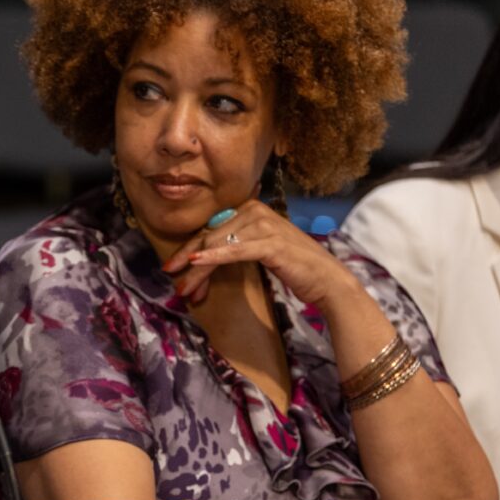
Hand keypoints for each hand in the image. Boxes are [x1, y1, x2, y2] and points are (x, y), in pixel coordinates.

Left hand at [162, 199, 357, 307]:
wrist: (327, 279)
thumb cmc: (292, 266)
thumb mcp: (257, 249)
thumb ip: (232, 245)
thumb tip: (200, 256)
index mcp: (249, 208)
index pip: (209, 229)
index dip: (189, 251)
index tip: (172, 269)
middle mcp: (254, 210)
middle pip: (209, 237)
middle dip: (189, 264)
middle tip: (176, 287)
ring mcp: (263, 224)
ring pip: (217, 247)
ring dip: (198, 272)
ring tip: (185, 291)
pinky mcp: (270, 242)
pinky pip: (234, 251)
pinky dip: (213, 258)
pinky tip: (197, 264)